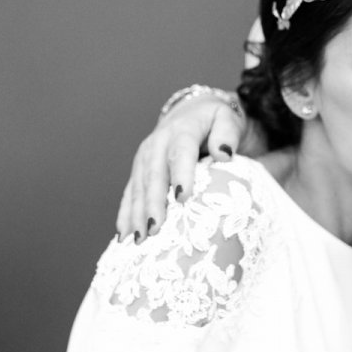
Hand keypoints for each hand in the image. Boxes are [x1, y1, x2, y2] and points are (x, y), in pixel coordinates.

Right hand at [115, 91, 247, 241]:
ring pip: (138, 187)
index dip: (180, 174)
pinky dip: (126, 214)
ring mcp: (144, 157)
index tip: (182, 197)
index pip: (180, 152)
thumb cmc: (214, 121)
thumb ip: (227, 133)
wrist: (192, 111)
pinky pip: (129, 193)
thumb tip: (223, 154)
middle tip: (155, 228)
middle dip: (153, 203)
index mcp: (181, 130)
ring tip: (139, 239)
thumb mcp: (227, 118)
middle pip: (154, 175)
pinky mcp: (138, 169)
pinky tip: (123, 235)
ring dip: (136, 214)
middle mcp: (157, 143)